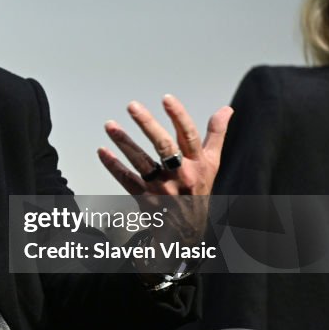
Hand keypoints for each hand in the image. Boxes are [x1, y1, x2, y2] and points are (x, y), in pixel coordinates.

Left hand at [97, 95, 231, 243]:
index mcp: (198, 164)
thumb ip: (216, 135)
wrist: (188, 231)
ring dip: (124, 143)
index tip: (166, 98)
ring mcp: (162, 188)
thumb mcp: (212, 163)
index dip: (178, 116)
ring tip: (109, 125)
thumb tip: (226, 109)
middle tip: (132, 106)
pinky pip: (127, 181)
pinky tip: (102, 151)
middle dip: (147, 125)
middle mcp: (181, 175)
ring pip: (142, 163)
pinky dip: (113, 166)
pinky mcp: (145, 199)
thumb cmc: (198, 190)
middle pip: (164, 147)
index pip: (189, 136)